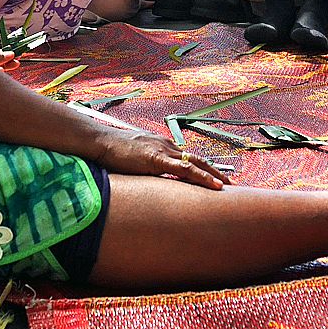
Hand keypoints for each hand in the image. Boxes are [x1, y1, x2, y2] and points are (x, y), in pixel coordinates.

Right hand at [89, 124, 228, 189]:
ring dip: (212, 175)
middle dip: (213, 171)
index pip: (185, 157)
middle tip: (228, 183)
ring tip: (226, 186)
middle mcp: (165, 145)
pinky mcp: (157, 159)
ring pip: (194, 163)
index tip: (211, 177)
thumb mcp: (132, 160)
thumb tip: (147, 181)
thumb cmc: (111, 152)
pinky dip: (201, 177)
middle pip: (195, 158)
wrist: (99, 142)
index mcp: (160, 146)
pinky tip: (212, 185)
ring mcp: (162, 151)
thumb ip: (142, 168)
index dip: (200, 167)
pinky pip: (184, 169)